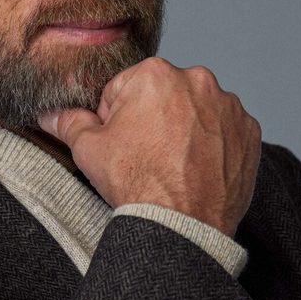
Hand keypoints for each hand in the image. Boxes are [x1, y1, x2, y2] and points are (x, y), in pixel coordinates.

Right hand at [38, 57, 259, 236]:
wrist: (184, 225)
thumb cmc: (137, 184)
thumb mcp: (90, 150)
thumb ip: (69, 123)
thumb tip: (50, 114)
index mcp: (154, 74)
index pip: (123, 90)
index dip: (116, 120)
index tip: (122, 146)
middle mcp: (197, 80)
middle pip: (163, 96)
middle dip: (154, 120)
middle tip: (147, 157)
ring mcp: (229, 105)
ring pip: (197, 111)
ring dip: (187, 130)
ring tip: (175, 166)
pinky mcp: (250, 131)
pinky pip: (226, 131)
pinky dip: (214, 146)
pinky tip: (198, 169)